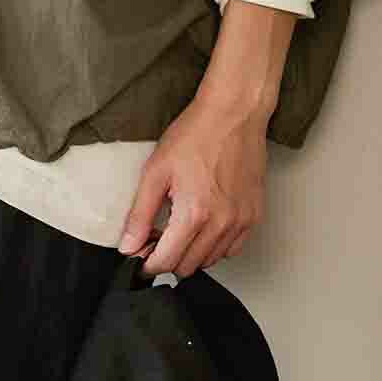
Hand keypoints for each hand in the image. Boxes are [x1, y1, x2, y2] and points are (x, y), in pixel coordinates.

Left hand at [117, 91, 268, 275]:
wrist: (233, 114)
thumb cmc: (196, 135)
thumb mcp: (155, 172)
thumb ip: (140, 214)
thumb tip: (128, 246)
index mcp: (194, 214)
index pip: (166, 261)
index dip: (147, 265)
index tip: (139, 257)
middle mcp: (221, 223)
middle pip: (188, 266)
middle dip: (167, 258)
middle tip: (154, 239)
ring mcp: (241, 221)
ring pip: (210, 261)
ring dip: (190, 253)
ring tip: (178, 229)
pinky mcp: (254, 215)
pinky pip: (232, 249)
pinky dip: (214, 246)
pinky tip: (202, 227)